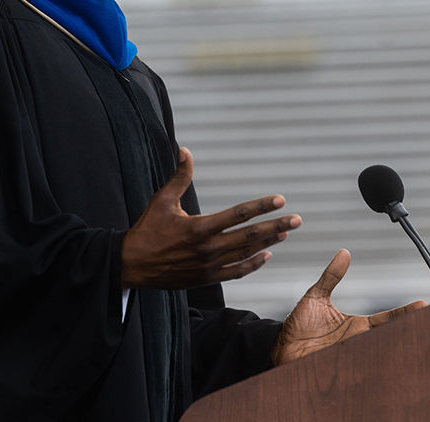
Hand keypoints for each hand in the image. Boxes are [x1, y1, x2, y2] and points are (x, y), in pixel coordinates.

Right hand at [121, 148, 300, 289]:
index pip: (238, 215)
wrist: (132, 265)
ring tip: (285, 233)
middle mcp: (208, 248)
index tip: (280, 199)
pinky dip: (253, 264)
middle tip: (297, 220)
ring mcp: (208, 266)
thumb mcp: (162, 200)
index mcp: (199, 228)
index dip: (261, 206)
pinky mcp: (206, 279)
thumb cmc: (147, 230)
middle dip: (276, 226)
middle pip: (250, 236)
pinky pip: (236, 272)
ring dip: (268, 242)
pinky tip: (265, 255)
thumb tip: (185, 150)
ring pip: (246, 254)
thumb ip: (179, 177)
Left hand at [271, 249, 426, 365]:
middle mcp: (357, 341)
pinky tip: (383, 361)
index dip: (405, 313)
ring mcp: (350, 354)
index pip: (387, 319)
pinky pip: (359, 367)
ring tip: (415, 341)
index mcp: (356, 326)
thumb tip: (344, 253)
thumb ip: (331, 276)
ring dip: (395, 349)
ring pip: (379, 353)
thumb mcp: (316, 295)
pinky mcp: (340, 366)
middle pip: (389, 337)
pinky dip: (372, 366)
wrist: (280, 346)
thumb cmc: (299, 324)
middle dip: (409, 332)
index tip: (423, 305)